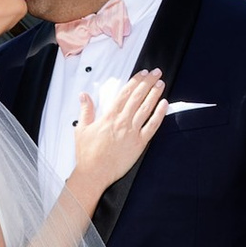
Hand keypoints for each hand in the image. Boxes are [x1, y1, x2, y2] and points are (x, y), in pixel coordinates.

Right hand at [68, 67, 167, 193]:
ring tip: (161, 83)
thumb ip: (85, 110)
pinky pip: (152, 126)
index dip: (136, 81)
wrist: (94, 173)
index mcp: (109, 117)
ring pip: (146, 108)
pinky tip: (164, 105)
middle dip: (148, 83)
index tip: (143, 73)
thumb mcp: (81, 129)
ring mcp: (132, 132)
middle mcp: (122, 122)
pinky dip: (159, 114)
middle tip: (156, 73)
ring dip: (154, 94)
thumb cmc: (88, 154)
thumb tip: (84, 96)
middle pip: (138, 97)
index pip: (125, 93)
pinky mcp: (139, 143)